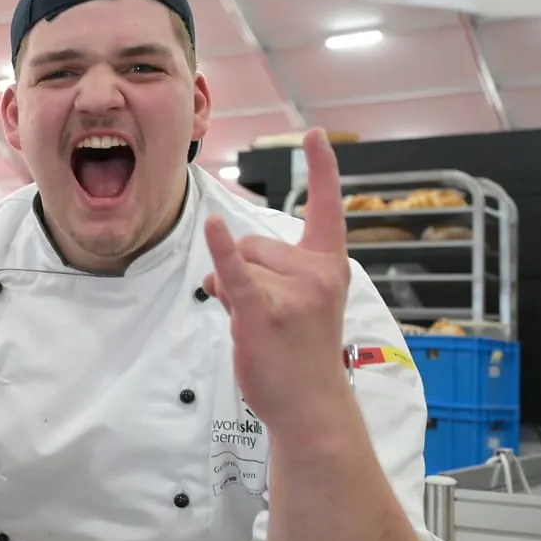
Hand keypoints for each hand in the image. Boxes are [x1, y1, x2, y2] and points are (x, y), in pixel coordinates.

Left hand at [202, 128, 351, 433]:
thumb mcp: (296, 305)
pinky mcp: (264, 311)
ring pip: (236, 262)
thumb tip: (217, 271)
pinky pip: (236, 272)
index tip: (313, 134)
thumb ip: (262, 275)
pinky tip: (211, 227)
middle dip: (245, 272)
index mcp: (329, 265)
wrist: (311, 406)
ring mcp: (293, 292)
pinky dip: (221, 251)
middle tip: (267, 315)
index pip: (327, 207)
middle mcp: (317, 272)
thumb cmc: (301, 356)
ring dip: (232, 290)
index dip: (321, 168)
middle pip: (253, 241)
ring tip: (258, 326)